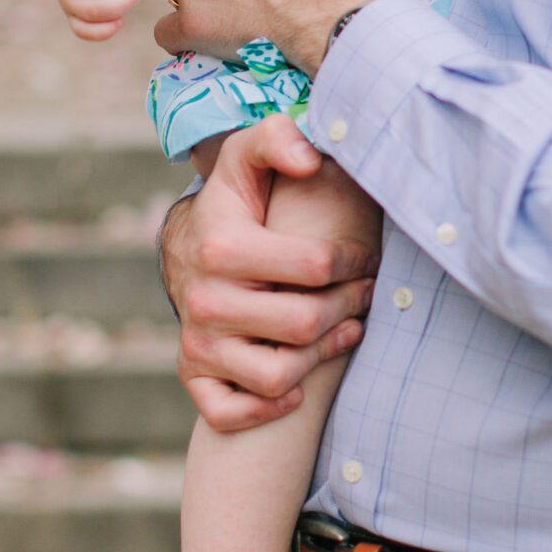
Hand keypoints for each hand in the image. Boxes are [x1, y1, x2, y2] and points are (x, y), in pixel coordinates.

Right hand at [162, 116, 379, 430]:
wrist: (186, 250)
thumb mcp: (248, 160)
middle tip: (363, 295)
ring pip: (280, 374)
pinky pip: (233, 413)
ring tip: (344, 329)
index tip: (364, 260)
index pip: (316, 266)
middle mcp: (204, 301)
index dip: (354, 263)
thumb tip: (310, 158)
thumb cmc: (235, 205)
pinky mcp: (193, 376)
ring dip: (323, 355)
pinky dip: (269, 405)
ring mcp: (197, 343)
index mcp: (222, 247)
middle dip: (347, 307)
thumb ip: (277, 139)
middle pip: (305, 323)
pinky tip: (295, 380)